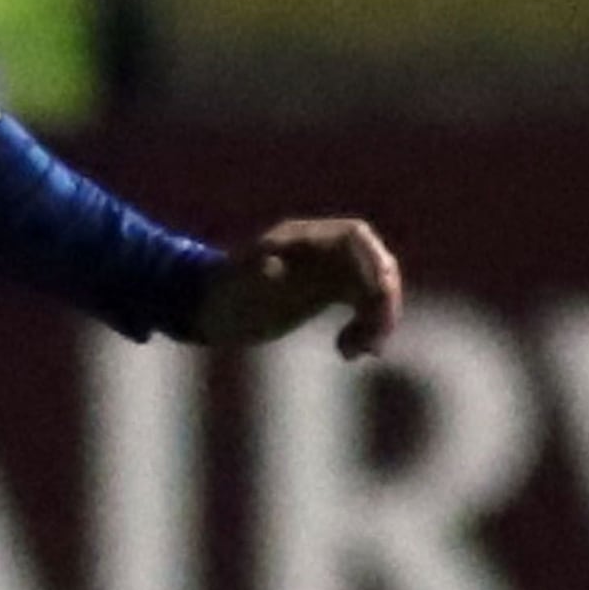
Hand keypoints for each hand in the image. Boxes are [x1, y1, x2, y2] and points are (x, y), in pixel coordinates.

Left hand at [192, 219, 403, 356]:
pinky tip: (351, 353)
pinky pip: (361, 305)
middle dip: (382, 298)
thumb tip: (272, 267)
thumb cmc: (219, 293)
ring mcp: (325, 271)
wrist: (206, 309)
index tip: (377, 294)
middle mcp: (320, 252)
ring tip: (361, 352)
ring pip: (371, 288)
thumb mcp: (234, 286)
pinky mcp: (325, 294)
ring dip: (377, 318)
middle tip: (375, 336)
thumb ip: (256, 274)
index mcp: (301, 239)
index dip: (373, 261)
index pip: (355, 237)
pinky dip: (365, 327)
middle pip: (372, 264)